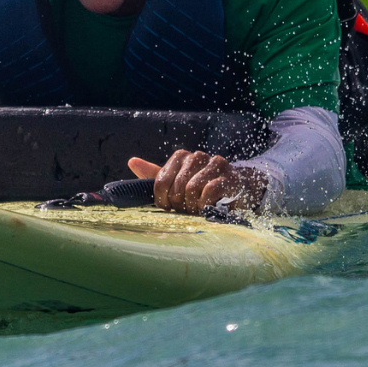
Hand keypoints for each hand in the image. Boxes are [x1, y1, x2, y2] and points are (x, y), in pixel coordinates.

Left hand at [127, 150, 266, 213]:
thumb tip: (131, 161)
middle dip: (179, 204)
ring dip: (192, 205)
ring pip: (192, 188)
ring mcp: (214, 164)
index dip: (162, 199)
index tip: (168, 208)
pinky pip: (209, 191)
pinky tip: (207, 207)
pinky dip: (205, 204)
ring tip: (196, 209)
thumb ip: (155, 174)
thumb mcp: (176, 182)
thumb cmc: (201, 187)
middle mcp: (197, 156)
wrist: (235, 189)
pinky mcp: (229, 176)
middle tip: (185, 210)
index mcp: (181, 156)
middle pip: (176, 186)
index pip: (161, 180)